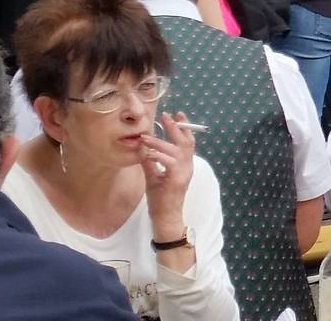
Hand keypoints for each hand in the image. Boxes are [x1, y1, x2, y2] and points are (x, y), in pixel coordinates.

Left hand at [139, 112, 194, 228]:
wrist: (165, 217)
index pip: (188, 142)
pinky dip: (159, 155)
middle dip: (176, 127)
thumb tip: (143, 148)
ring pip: (176, 150)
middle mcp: (188, 167)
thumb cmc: (160, 198)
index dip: (184, 127)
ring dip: (160, 142)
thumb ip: (150, 162)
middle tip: (166, 116)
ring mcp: (184, 173)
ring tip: (145, 137)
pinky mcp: (177, 180)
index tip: (177, 114)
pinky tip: (149, 153)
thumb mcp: (153, 176)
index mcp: (184, 165)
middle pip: (186, 142)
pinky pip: (170, 162)